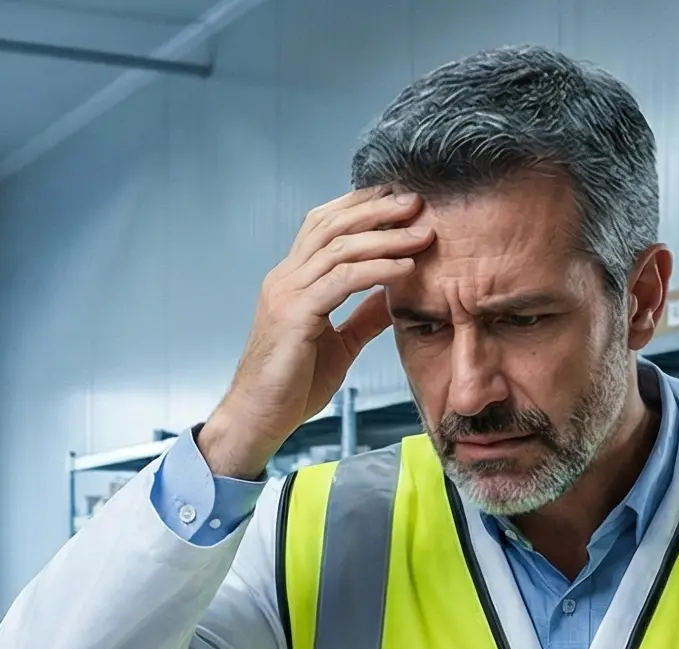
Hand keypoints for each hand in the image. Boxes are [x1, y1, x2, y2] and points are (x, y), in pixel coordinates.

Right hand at [197, 187, 431, 479]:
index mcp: (292, 281)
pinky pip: (342, 280)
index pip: (323, 225)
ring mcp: (287, 293)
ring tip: (421, 233)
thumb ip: (363, 318)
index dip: (359, 206)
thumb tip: (394, 298)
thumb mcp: (338, 345)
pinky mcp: (295, 314)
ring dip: (385, 236)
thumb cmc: (290, 387)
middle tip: (415, 202)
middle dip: (377, 209)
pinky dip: (377, 269)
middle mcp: (285, 278)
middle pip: (332, 224)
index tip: (397, 200)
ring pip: (339, 247)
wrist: (257, 419)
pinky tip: (405, 267)